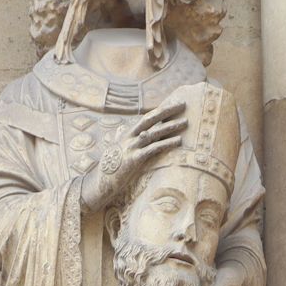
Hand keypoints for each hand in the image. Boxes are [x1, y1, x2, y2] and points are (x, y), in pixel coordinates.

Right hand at [79, 98, 186, 213]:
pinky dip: (167, 143)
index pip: (146, 118)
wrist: (100, 182)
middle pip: (150, 119)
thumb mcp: (113, 148)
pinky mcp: (135, 159)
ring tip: (185, 122)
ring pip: (154, 133)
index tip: (173, 104)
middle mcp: (129, 137)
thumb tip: (120, 128)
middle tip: (183, 104)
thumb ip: (119, 137)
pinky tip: (178, 141)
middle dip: (167, 111)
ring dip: (171, 127)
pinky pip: (154, 148)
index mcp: (126, 133)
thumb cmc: (109, 166)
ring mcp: (131, 147)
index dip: (160, 110)